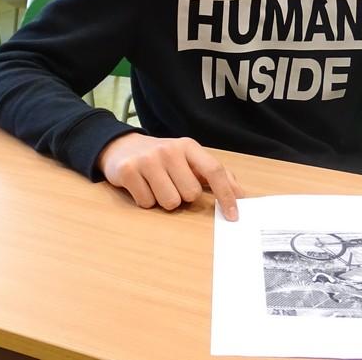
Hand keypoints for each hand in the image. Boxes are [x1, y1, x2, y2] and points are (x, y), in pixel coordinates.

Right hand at [97, 134, 244, 219]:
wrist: (121, 146)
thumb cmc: (162, 158)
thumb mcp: (188, 159)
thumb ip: (214, 174)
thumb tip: (240, 194)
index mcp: (188, 146)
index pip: (214, 170)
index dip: (226, 194)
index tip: (233, 215)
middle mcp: (169, 150)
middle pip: (190, 194)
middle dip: (183, 196)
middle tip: (171, 184)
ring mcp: (147, 159)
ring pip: (169, 202)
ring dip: (164, 201)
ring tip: (156, 186)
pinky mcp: (128, 170)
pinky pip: (146, 203)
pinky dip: (145, 201)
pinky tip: (141, 186)